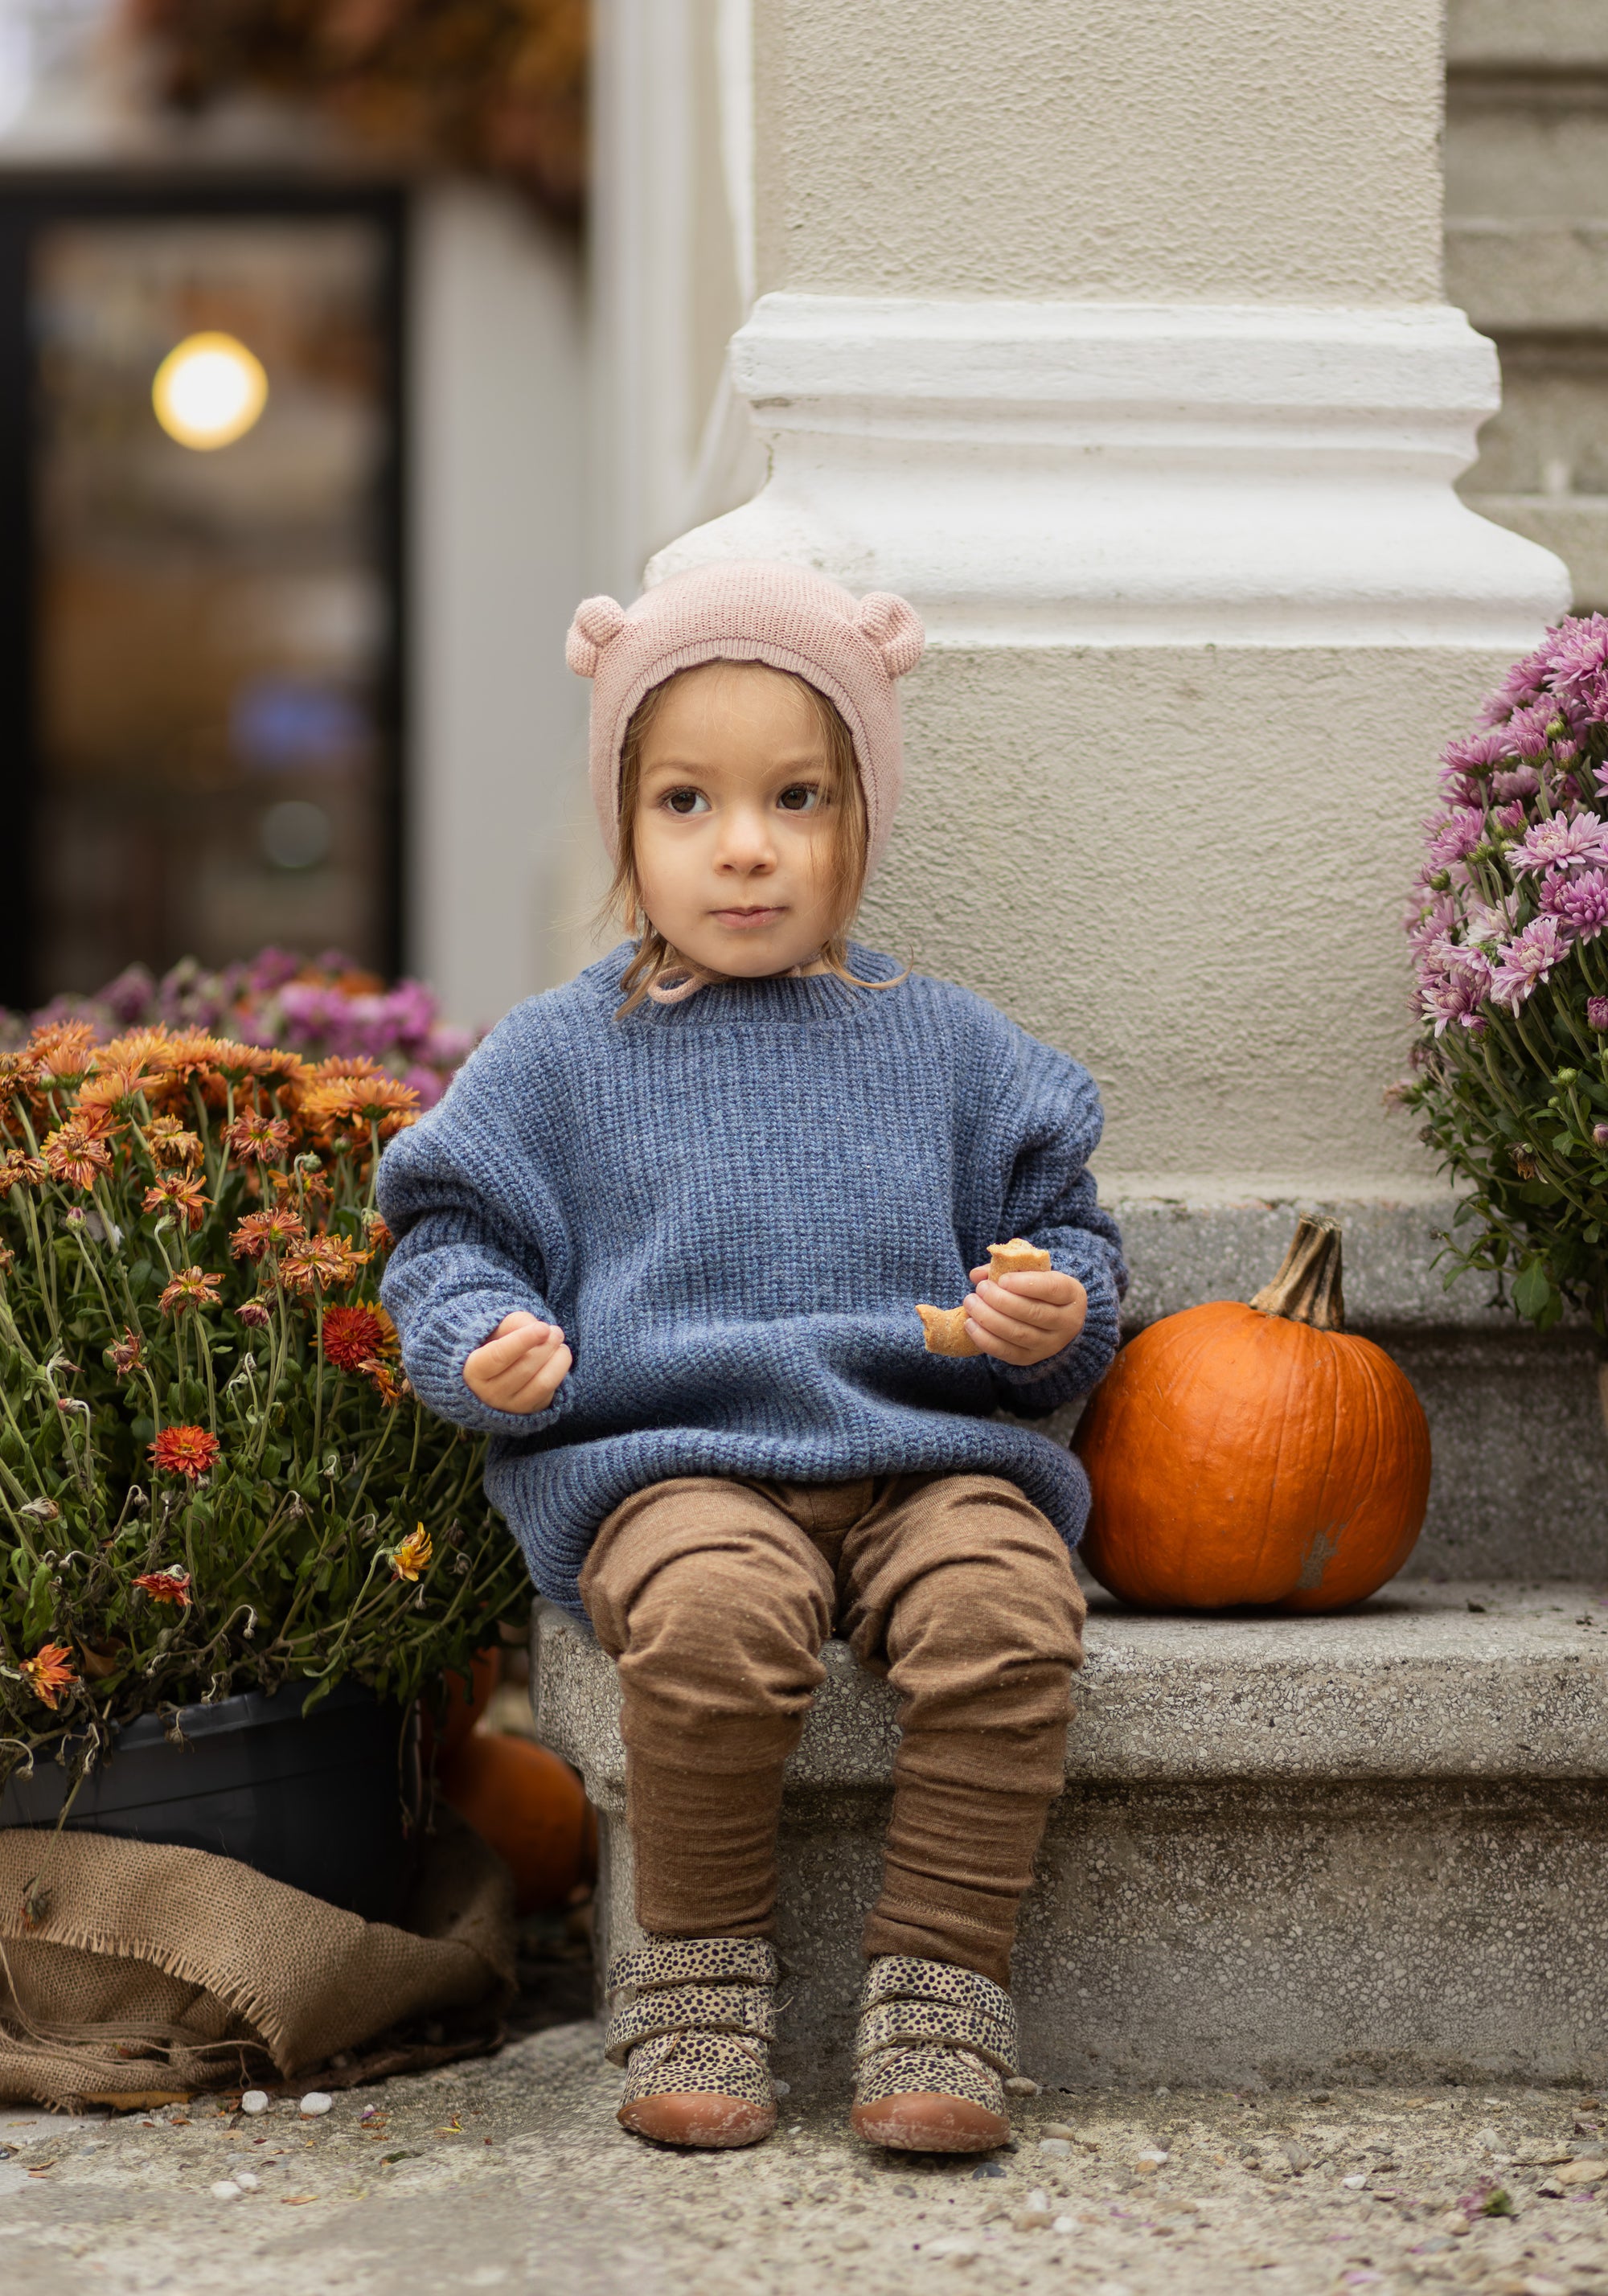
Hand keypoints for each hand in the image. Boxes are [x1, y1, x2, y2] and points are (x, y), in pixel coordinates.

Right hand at [463, 1311, 571, 1412]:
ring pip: (541, 1383)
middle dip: (546, 1346)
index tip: (543, 1328)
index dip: (523, 1340)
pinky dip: (559, 1372)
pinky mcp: (529, 1412)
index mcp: (473, 1370)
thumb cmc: (497, 1346)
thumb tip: (543, 1332)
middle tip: (555, 1331)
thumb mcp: (498, 1329)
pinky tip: (558, 1359)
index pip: (499, 1356)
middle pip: (525, 1368)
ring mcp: (509, 1406)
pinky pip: (550, 1392)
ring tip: (560, 1344)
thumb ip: (516, 1324)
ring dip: (558, 1360)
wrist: (495, 1375)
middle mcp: (488, 1394)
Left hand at [963, 1258, 1086, 1367]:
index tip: (1002, 1279)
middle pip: (1032, 1313)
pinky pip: (1007, 1352)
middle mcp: (1067, 1322)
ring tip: (971, 1303)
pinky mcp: (1031, 1358)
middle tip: (980, 1289)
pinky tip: (970, 1324)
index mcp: (1071, 1294)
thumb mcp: (1033, 1273)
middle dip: (1001, 1300)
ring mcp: (1050, 1344)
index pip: (1051, 1288)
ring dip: (989, 1318)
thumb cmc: (1039, 1290)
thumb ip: (1007, 1269)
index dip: (1025, 1284)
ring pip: (1018, 1334)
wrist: (1056, 1320)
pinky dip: (985, 1339)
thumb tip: (977, 1274)